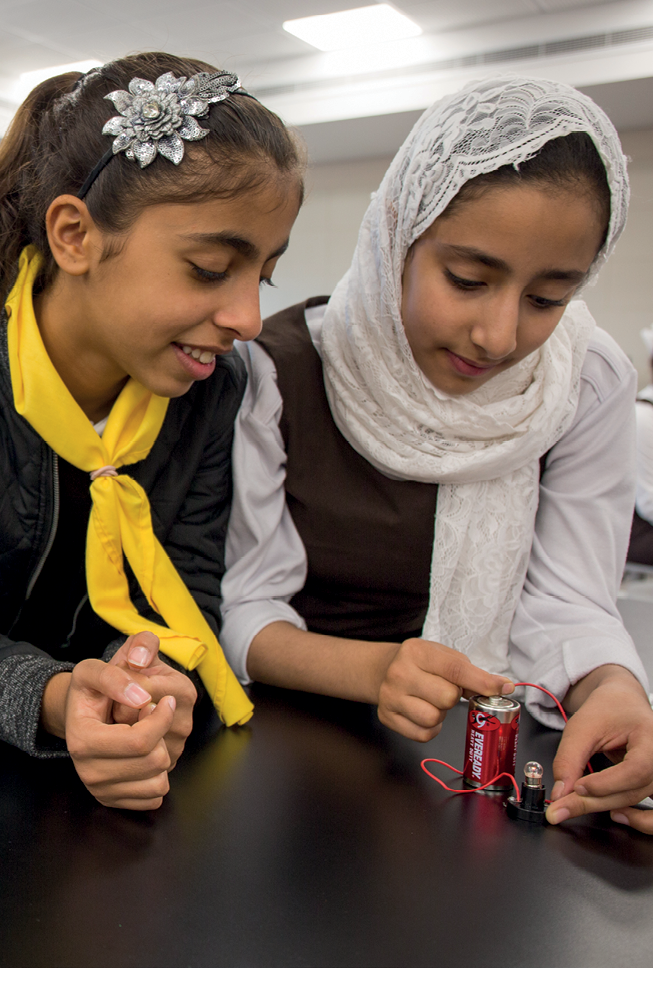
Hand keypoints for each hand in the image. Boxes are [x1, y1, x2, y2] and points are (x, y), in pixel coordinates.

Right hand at [42, 632, 194, 809]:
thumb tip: (141, 698)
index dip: (162, 716)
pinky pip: (154, 798)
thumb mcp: (93, 670)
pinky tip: (144, 756)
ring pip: (159, 783)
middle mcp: (89, 771)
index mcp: (83, 740)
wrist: (80, 717)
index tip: (163, 700)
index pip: (140, 740)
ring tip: (145, 736)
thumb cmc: (90, 693)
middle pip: (154, 761)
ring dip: (162, 755)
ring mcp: (101, 790)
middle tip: (149, 719)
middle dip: (162, 735)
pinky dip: (157, 776)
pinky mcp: (114, 801)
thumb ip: (115, 675)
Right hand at [377, 637, 514, 741]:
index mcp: (417, 652)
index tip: (502, 688)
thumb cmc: (421, 664)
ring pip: (433, 718)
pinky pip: (423, 734)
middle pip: (446, 697)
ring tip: (432, 701)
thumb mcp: (443, 657)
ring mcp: (390, 696)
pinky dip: (431, 728)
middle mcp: (400, 673)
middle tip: (444, 689)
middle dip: (453, 696)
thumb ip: (470, 673)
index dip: (482, 682)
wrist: (383, 670)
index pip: (456, 670)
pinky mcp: (387, 717)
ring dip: (441, 713)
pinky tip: (424, 712)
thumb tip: (501, 688)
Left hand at [546, 665, 652, 833]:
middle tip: (561, 807)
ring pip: (634, 800)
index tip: (577, 786)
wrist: (621, 703)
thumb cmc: (607, 709)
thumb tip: (560, 794)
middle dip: (594, 801)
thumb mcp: (582, 727)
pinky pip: (646, 808)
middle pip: (633, 790)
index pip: (636, 769)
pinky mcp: (651, 784)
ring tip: (573, 804)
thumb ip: (569, 760)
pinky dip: (629, 816)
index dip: (607, 783)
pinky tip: (608, 810)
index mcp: (650, 736)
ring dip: (603, 806)